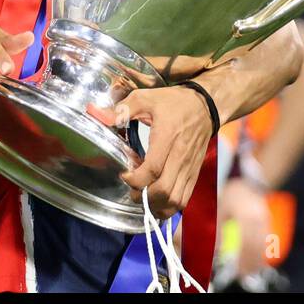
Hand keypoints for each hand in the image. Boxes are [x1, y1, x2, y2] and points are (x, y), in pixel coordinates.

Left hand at [115, 86, 214, 218]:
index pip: (153, 169)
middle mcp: (180, 156)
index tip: (124, 174)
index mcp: (168, 137)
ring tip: (143, 198)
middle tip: (132, 191)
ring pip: (176, 200)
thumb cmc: (174, 102)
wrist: (206, 106)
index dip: (135, 179)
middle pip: (164, 190)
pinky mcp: (194, 174)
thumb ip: (121, 109)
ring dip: (157, 206)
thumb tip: (96, 115)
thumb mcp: (145, 97)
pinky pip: (184, 199)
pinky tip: (157, 201)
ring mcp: (189, 167)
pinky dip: (169, 206)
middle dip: (144, 197)